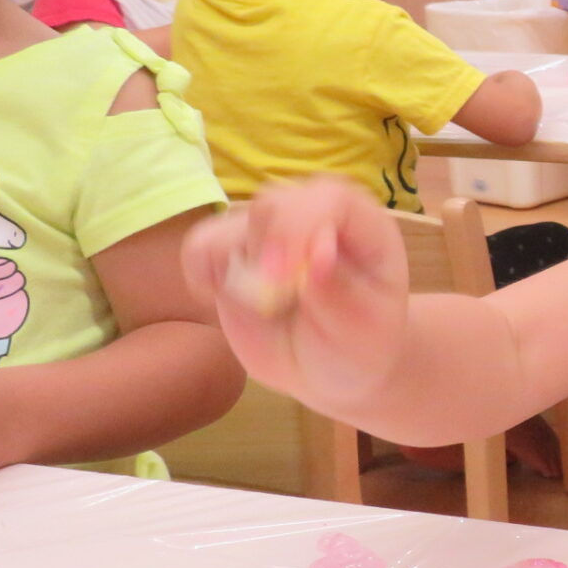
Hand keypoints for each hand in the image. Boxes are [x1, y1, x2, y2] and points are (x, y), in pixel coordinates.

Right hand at [181, 178, 409, 408]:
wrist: (330, 368)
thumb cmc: (360, 342)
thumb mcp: (367, 328)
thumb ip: (343, 291)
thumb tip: (319, 254)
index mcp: (359, 223)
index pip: (330, 199)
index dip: (302, 227)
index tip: (284, 274)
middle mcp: (311, 215)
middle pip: (273, 204)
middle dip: (265, 246)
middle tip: (269, 296)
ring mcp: (268, 232)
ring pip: (230, 223)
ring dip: (231, 265)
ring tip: (262, 308)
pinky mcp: (231, 253)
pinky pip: (201, 246)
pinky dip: (202, 273)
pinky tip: (222, 300)